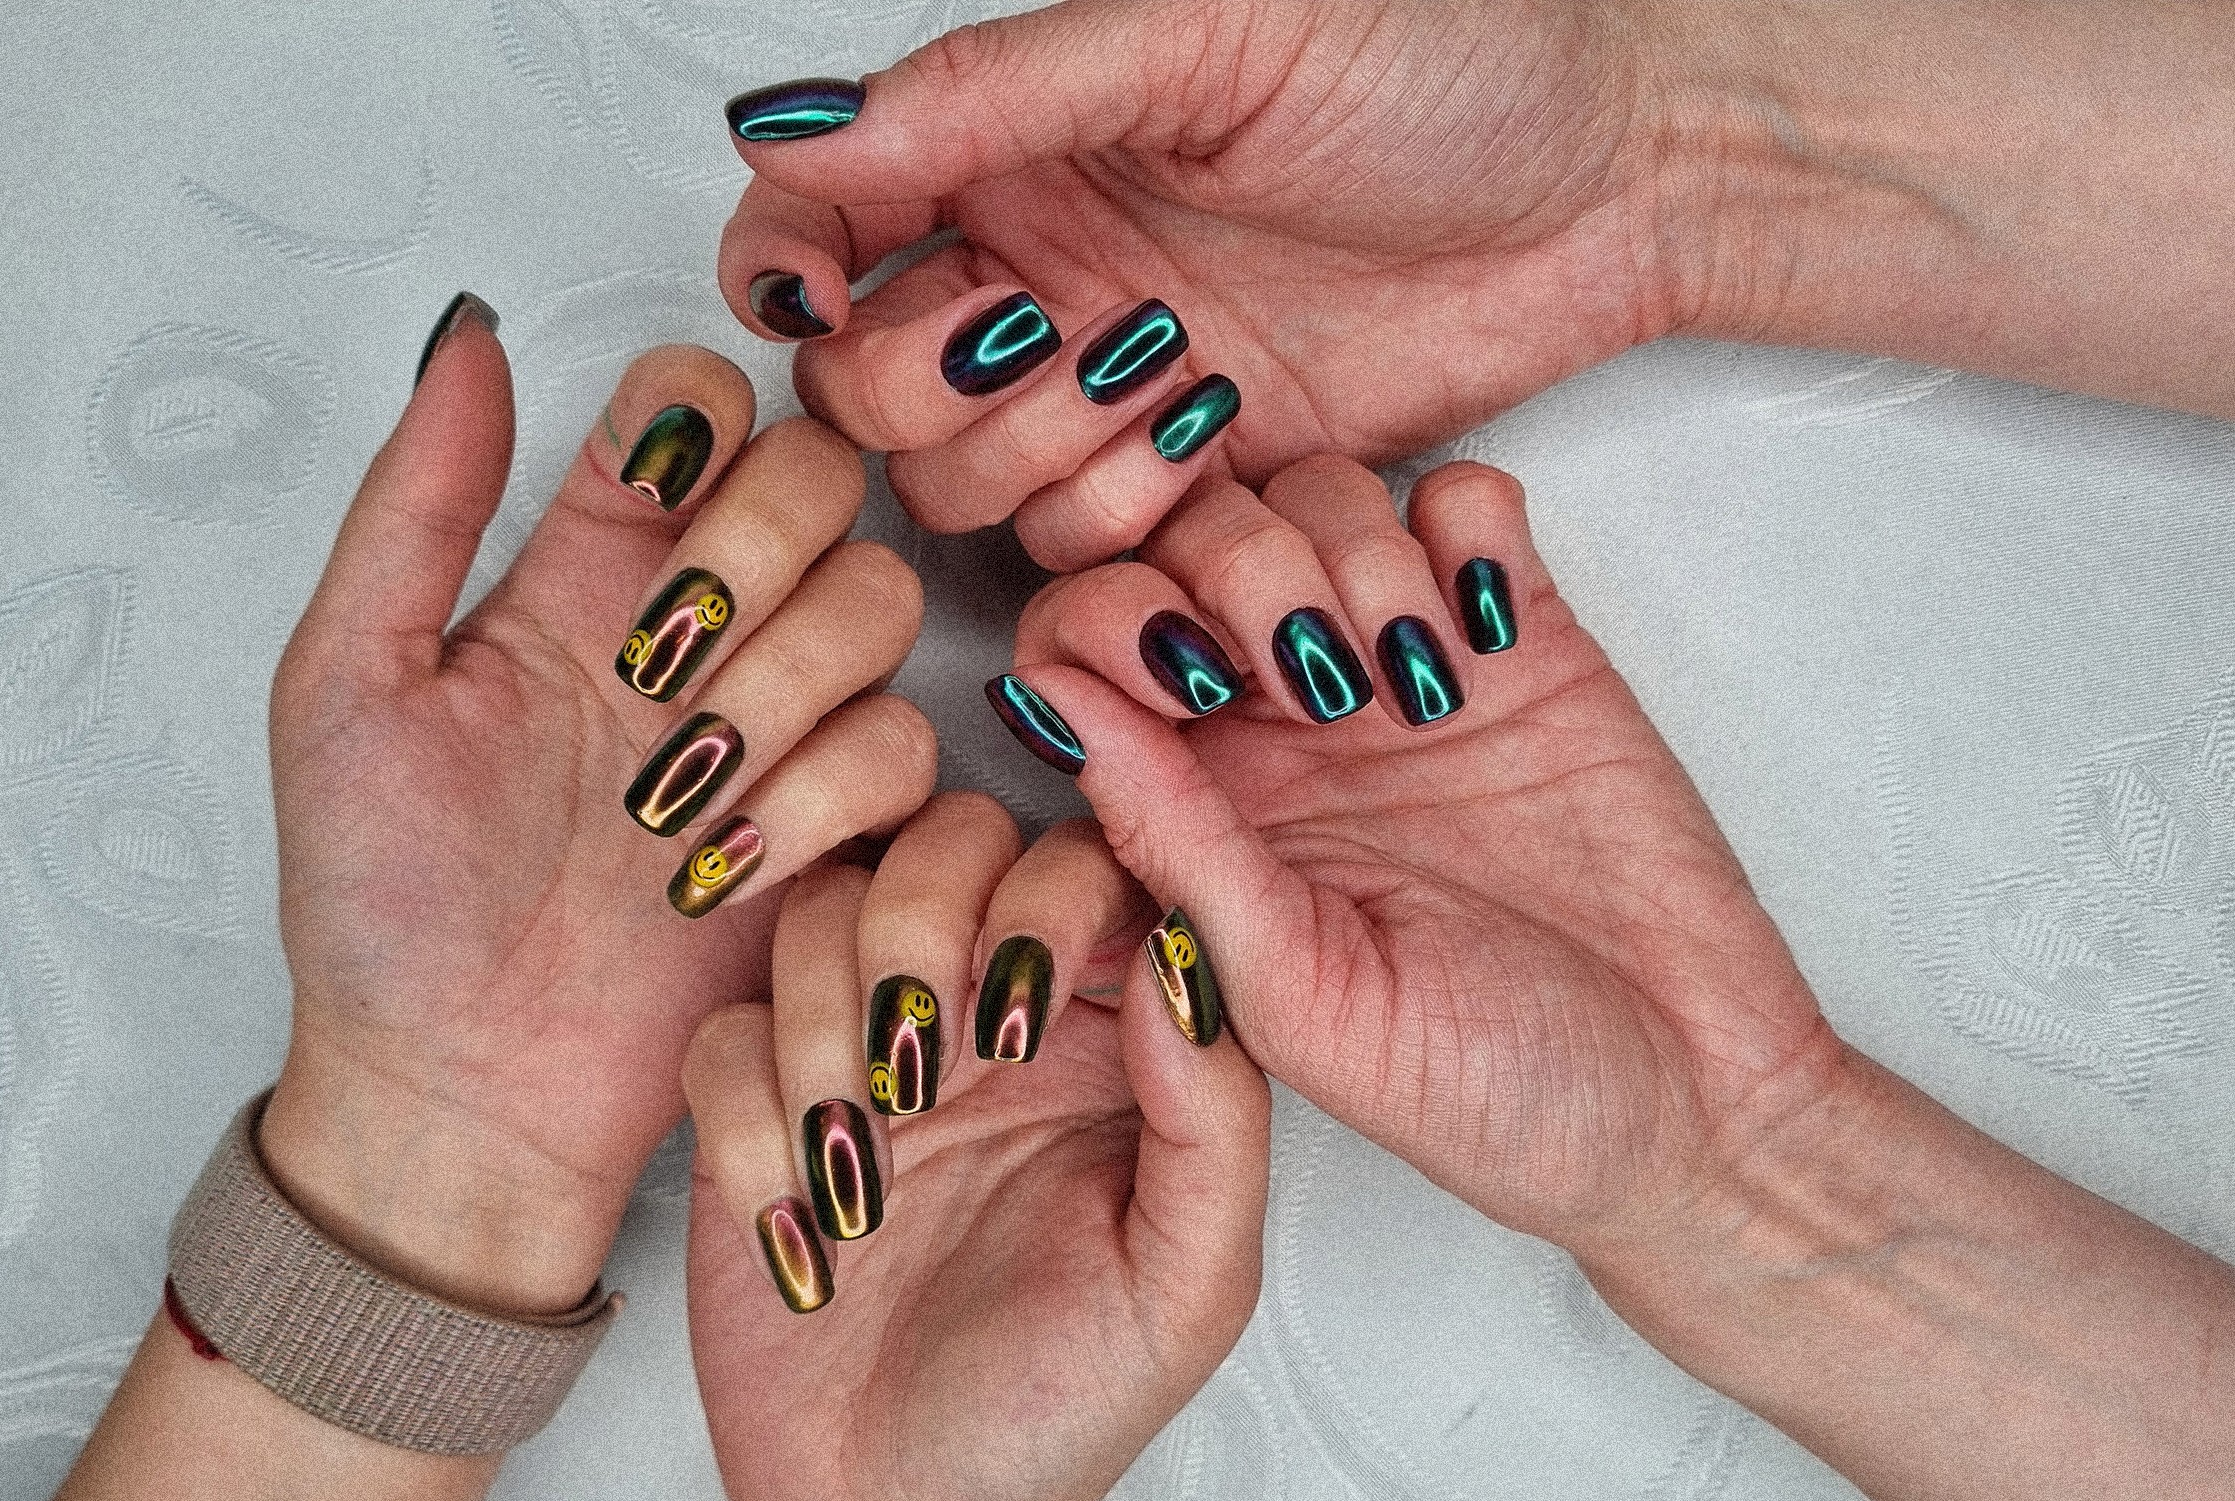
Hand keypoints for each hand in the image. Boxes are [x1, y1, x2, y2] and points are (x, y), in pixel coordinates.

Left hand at [261, 304, 934, 1314]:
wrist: (461, 1091)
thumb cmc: (383, 905)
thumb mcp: (347, 688)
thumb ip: (415, 507)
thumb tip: (467, 335)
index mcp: (586, 566)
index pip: (697, 404)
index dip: (698, 424)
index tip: (643, 512)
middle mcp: (703, 624)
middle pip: (818, 478)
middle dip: (758, 556)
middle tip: (661, 671)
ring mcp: (782, 725)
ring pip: (881, 601)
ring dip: (787, 687)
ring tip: (677, 799)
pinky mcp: (844, 831)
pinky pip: (907, 753)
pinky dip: (822, 801)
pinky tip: (721, 870)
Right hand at [681, 797, 1269, 1500]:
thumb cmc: (1056, 1409)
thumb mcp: (1185, 1284)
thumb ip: (1216, 1120)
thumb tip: (1188, 962)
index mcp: (1104, 1036)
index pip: (1090, 871)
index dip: (1053, 899)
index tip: (1027, 1012)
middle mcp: (982, 1014)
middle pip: (945, 843)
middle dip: (923, 927)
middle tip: (928, 1067)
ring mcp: (859, 1047)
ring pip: (822, 910)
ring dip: (829, 1025)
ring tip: (862, 1160)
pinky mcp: (750, 1102)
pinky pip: (724, 1030)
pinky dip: (750, 1117)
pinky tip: (800, 1217)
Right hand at [712, 0, 1695, 569]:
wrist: (1611, 177)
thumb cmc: (1444, 59)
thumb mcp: (1211, 32)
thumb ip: (1000, 89)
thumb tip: (798, 128)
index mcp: (1013, 146)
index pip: (814, 228)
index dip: (786, 277)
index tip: (832, 302)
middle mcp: (1039, 271)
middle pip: (869, 393)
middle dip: (933, 388)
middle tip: (1051, 332)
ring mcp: (1111, 389)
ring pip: (967, 492)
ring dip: (1043, 458)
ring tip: (1171, 372)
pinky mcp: (1194, 482)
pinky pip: (1089, 552)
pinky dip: (1130, 519)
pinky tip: (1222, 435)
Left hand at [990, 454, 1838, 1256]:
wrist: (1686, 1106)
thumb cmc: (1485, 1092)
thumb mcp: (1300, 995)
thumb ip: (1173, 846)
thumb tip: (1052, 705)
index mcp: (1195, 808)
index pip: (1082, 643)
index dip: (1108, 623)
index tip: (1188, 684)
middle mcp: (1279, 725)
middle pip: (1192, 535)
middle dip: (1235, 566)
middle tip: (1316, 671)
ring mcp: (1398, 669)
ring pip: (1317, 494)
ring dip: (1350, 548)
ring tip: (1417, 678)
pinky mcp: (1522, 640)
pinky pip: (1462, 501)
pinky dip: (1463, 524)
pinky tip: (1488, 630)